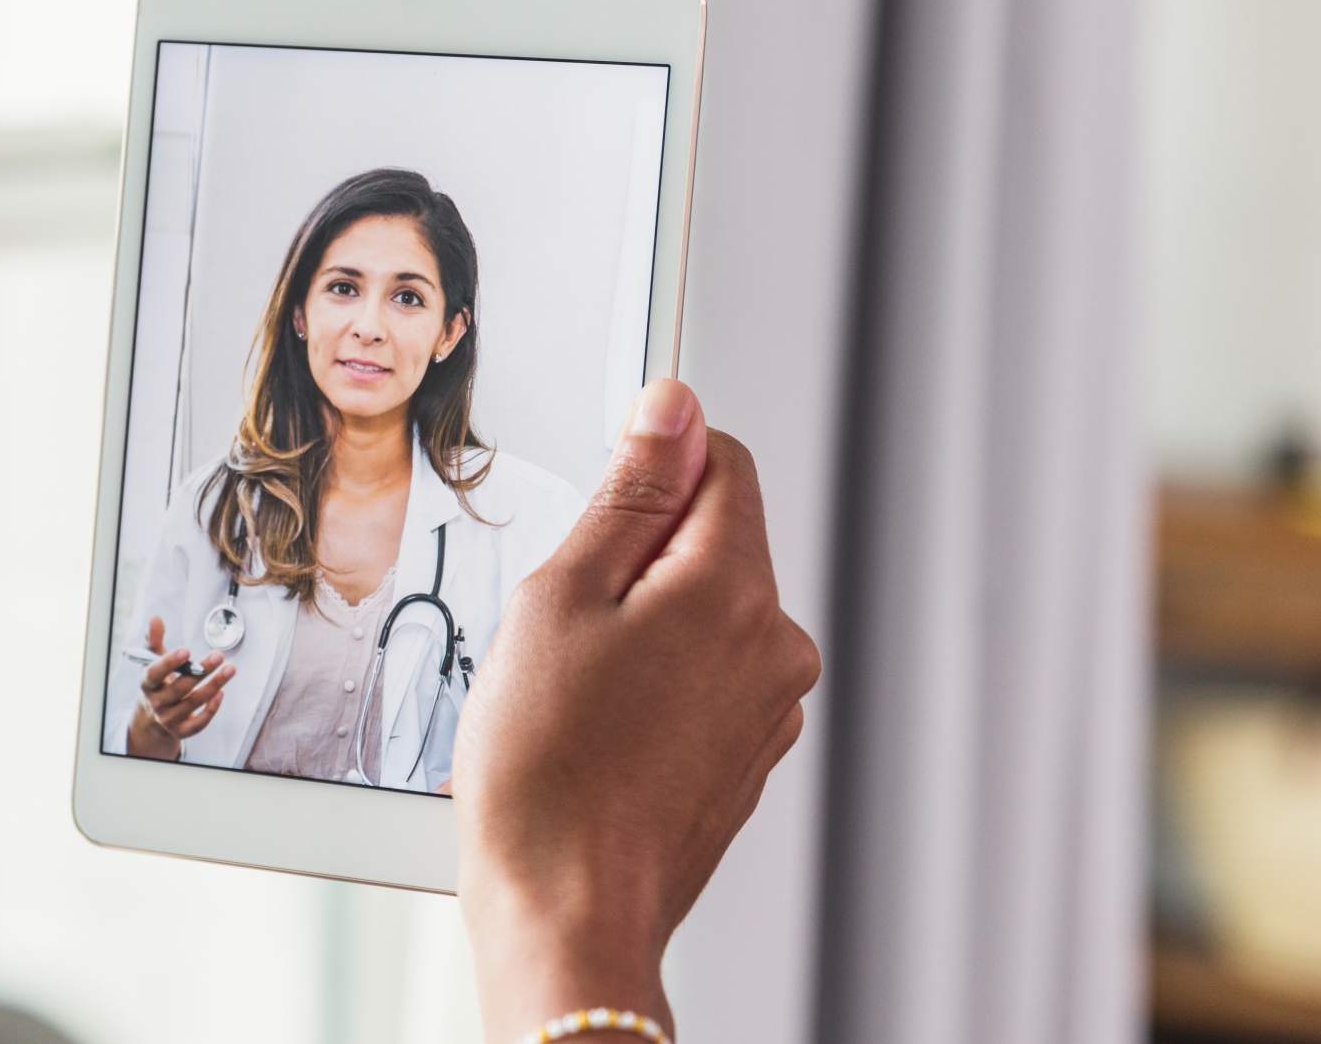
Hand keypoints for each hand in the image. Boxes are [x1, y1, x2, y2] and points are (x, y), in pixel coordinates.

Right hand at [124, 616, 234, 759]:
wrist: (152, 713)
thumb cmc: (157, 681)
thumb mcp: (153, 660)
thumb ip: (154, 639)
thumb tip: (155, 618)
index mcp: (147, 683)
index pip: (155, 673)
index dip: (170, 662)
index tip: (186, 650)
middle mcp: (156, 702)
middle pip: (180, 687)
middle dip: (201, 671)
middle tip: (218, 655)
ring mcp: (168, 718)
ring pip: (193, 703)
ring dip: (214, 685)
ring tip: (229, 669)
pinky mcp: (181, 730)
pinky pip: (198, 724)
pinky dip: (211, 710)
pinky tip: (221, 693)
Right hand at [451, 379, 821, 1041]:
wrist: (565, 911)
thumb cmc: (547, 771)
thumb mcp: (563, 595)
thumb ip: (628, 492)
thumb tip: (671, 408)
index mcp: (734, 588)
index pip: (721, 459)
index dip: (650, 463)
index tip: (597, 503)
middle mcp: (774, 643)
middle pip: (713, 537)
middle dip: (636, 556)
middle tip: (564, 620)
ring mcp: (768, 707)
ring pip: (703, 611)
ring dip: (643, 623)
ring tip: (574, 687)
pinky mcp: (747, 755)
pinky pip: (703, 677)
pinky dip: (654, 682)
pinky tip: (597, 727)